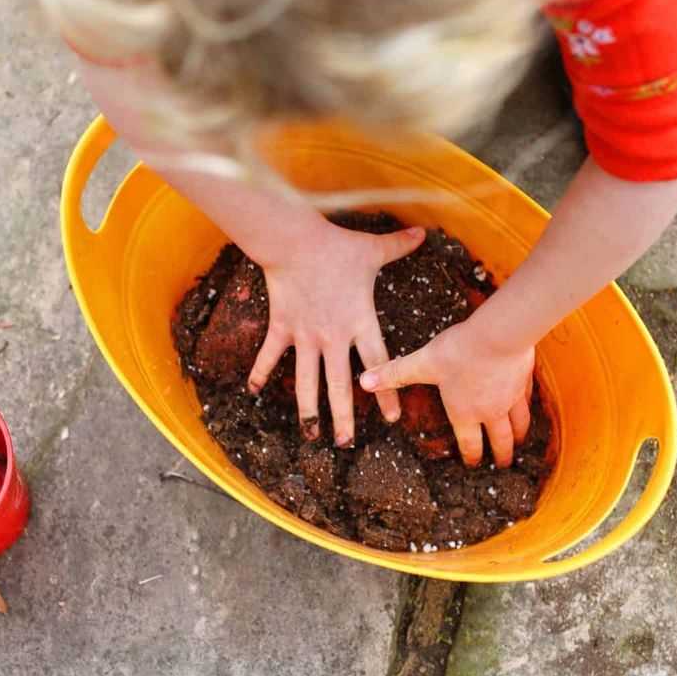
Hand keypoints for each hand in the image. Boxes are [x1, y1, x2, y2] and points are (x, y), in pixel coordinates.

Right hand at [247, 218, 425, 444]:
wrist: (295, 241)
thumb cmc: (336, 246)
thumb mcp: (372, 249)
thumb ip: (398, 247)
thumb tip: (423, 233)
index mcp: (360, 322)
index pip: (379, 364)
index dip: (387, 393)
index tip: (392, 419)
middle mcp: (333, 336)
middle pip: (341, 384)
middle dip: (344, 416)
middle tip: (347, 442)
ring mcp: (306, 335)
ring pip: (307, 380)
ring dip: (308, 410)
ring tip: (310, 434)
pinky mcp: (282, 327)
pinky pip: (270, 356)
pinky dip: (261, 373)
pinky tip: (253, 393)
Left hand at [360, 317, 533, 466]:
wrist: (498, 335)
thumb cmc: (459, 351)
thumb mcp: (422, 362)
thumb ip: (394, 373)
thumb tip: (364, 382)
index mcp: (465, 412)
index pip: (469, 442)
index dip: (471, 455)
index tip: (473, 464)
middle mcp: (491, 411)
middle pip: (499, 440)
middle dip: (500, 454)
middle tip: (502, 464)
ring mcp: (510, 398)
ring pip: (518, 423)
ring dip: (518, 435)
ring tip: (519, 442)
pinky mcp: (524, 381)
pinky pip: (526, 399)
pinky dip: (526, 406)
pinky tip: (525, 404)